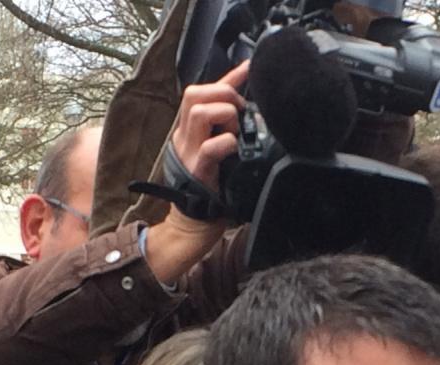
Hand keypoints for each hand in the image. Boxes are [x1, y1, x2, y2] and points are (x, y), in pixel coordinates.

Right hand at [169, 61, 248, 193]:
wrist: (195, 223)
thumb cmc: (212, 186)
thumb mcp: (220, 151)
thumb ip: (231, 131)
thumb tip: (253, 113)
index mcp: (191, 130)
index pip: (204, 92)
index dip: (229, 77)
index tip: (249, 66)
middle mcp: (186, 136)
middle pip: (194, 94)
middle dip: (223, 93)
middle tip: (240, 111)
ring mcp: (188, 152)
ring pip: (199, 112)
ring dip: (224, 114)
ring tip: (236, 131)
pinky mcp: (197, 171)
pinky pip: (209, 148)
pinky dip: (226, 143)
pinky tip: (235, 148)